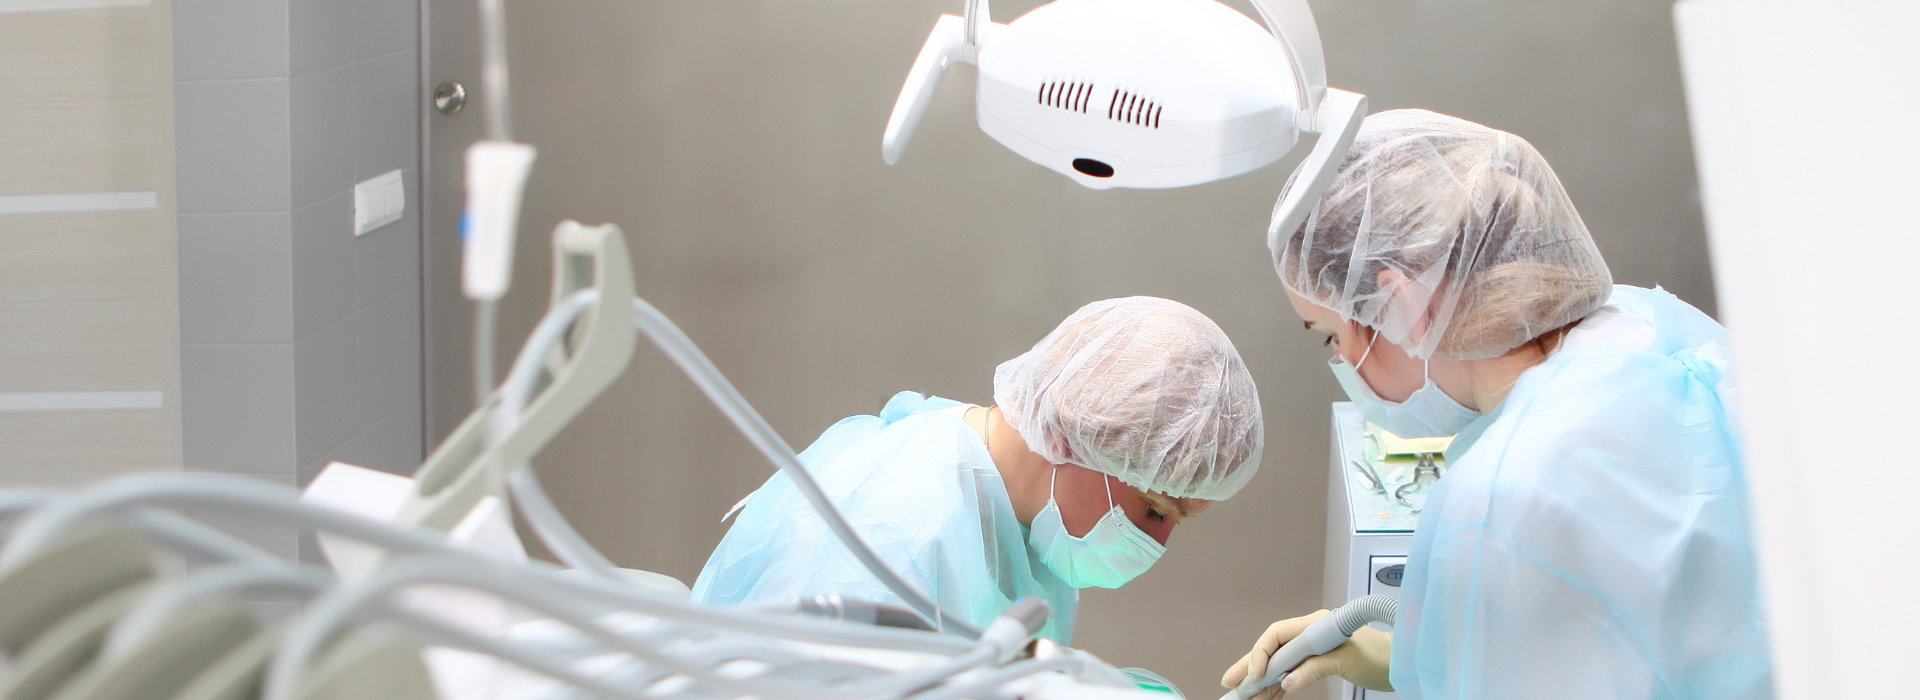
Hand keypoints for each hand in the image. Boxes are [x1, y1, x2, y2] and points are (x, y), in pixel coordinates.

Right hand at [1219, 610, 1392, 697]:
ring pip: (1278, 663)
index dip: (1261, 654)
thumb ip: (1314, 668)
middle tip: (1230, 683)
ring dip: (1262, 680)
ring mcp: (1311, 648)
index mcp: (1314, 625)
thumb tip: (1286, 681)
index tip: (1254, 677)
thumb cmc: (1379, 657)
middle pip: (1272, 649)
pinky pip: (1291, 672)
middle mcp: (1309, 633)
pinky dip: (1278, 685)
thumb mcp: (1346, 662)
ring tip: (1245, 697)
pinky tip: (1266, 697)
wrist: (1400, 662)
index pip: (1276, 635)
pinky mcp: (1317, 661)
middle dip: (1250, 666)